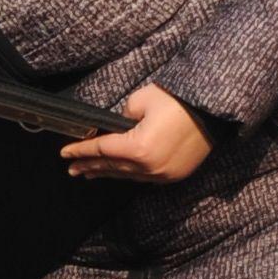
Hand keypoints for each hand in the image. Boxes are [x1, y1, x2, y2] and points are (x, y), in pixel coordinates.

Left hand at [62, 82, 214, 184]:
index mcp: (138, 148)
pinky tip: (118, 173)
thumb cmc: (177, 100)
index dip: (81, 151)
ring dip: (106, 173)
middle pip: (111, 167)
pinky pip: (144, 178)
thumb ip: (122, 118)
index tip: (64, 153)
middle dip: (89, 166)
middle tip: (71, 168)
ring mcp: (163, 175)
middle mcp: (149, 167)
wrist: (213, 110)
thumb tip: (117, 129)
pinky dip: (127, 174)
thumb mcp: (141, 101)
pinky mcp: (174, 175)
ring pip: (127, 175)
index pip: (101, 150)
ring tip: (89, 173)